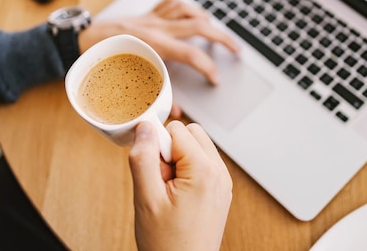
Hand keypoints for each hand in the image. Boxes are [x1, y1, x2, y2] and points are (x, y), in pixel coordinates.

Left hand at [78, 0, 238, 84]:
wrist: (82, 40)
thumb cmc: (102, 58)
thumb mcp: (129, 81)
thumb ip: (156, 96)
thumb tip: (173, 112)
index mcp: (154, 45)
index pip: (192, 55)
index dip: (208, 68)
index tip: (216, 79)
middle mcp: (157, 27)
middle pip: (200, 26)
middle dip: (222, 38)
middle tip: (236, 49)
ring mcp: (153, 18)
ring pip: (188, 10)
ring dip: (206, 19)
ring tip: (216, 31)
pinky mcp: (148, 13)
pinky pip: (172, 3)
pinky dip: (185, 8)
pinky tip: (191, 14)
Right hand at [129, 121, 231, 250]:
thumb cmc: (167, 243)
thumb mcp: (146, 198)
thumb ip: (143, 157)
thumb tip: (145, 127)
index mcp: (204, 170)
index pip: (177, 128)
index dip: (158, 147)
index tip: (154, 172)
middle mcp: (220, 172)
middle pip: (190, 133)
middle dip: (170, 150)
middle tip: (160, 182)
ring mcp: (222, 182)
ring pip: (196, 147)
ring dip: (178, 161)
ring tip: (168, 192)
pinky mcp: (219, 190)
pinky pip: (202, 164)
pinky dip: (186, 172)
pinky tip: (177, 197)